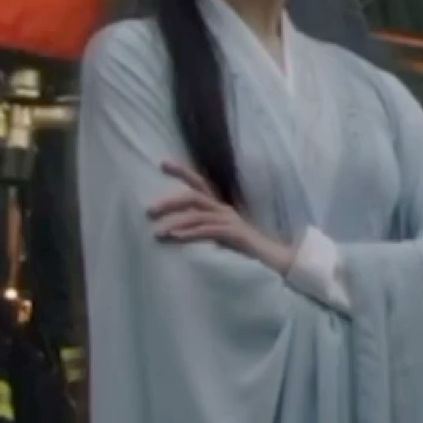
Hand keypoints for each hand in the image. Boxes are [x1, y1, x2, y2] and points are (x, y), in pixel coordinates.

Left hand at [149, 161, 294, 273]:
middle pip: (194, 196)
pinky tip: (175, 237)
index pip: (199, 183)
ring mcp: (230, 221)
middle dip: (170, 201)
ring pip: (198, 214)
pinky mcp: (234, 234)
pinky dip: (190, 233)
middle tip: (149, 210)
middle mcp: (224, 209)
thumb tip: (173, 228)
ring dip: (176, 221)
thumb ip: (202, 227)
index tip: (163, 163)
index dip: (183, 172)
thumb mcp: (219, 233)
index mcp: (219, 207)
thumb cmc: (243, 249)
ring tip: (158, 231)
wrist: (272, 259)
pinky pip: (208, 231)